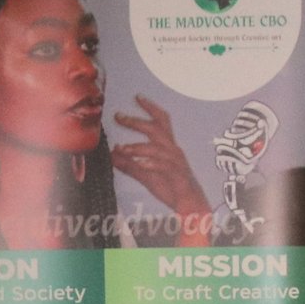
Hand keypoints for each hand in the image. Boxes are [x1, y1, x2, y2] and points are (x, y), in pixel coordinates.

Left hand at [111, 96, 211, 244]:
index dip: (151, 107)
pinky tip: (140, 163)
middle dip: (136, 121)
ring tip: (122, 149)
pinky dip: (151, 163)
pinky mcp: (178, 175)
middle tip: (119, 116)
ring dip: (138, 147)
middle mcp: (173, 150)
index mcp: (168, 147)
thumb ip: (130, 165)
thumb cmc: (172, 189)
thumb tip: (112, 155)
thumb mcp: (146, 175)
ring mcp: (176, 162)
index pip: (161, 121)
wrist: (191, 206)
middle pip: (156, 129)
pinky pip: (164, 165)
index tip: (137, 97)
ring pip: (157, 148)